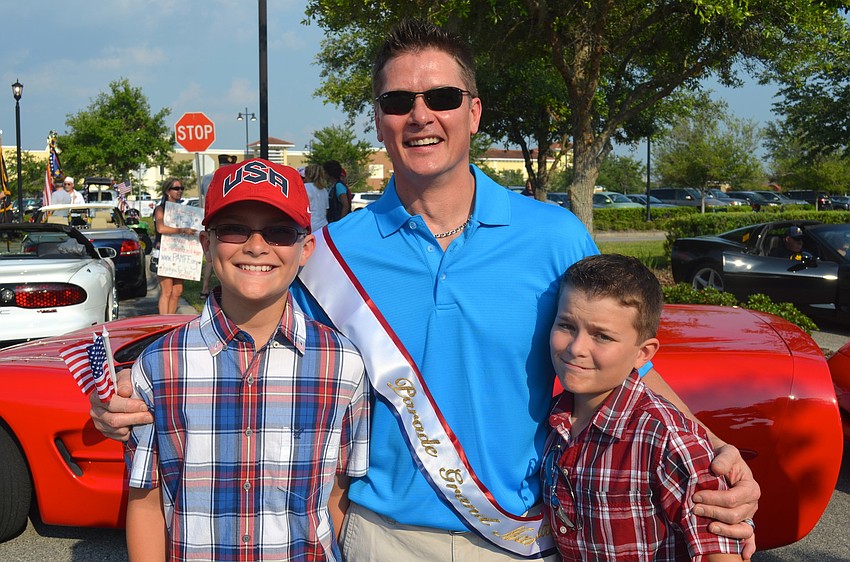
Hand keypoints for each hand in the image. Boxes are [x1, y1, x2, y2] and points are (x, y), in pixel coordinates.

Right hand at [89, 368, 152, 440]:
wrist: (121, 391)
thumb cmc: (124, 383)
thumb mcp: (125, 377)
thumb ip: (125, 382)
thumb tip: (125, 392)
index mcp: (97, 396)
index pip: (111, 404)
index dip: (129, 406)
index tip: (143, 405)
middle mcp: (95, 411)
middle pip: (115, 420)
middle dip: (135, 418)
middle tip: (150, 415)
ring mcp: (100, 424)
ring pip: (119, 431)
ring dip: (135, 425)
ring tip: (146, 418)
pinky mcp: (106, 433)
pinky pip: (121, 437)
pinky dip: (132, 432)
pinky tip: (138, 423)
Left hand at [693, 443, 759, 558]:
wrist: (720, 462)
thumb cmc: (722, 457)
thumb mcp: (726, 452)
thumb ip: (723, 459)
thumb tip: (716, 470)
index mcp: (751, 487)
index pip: (733, 499)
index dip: (714, 499)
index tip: (695, 496)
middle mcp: (752, 503)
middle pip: (734, 515)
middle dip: (713, 513)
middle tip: (694, 509)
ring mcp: (748, 514)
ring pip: (741, 529)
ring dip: (725, 531)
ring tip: (708, 528)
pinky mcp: (743, 521)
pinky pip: (749, 536)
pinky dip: (748, 546)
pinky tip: (744, 555)